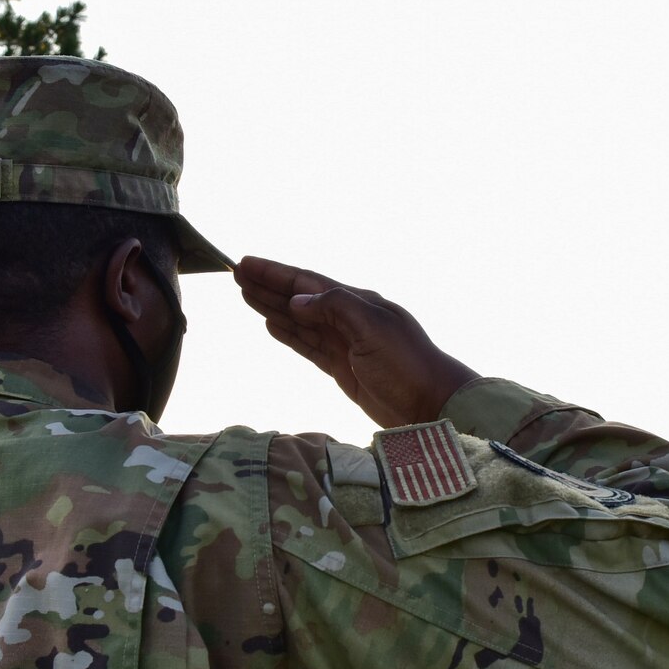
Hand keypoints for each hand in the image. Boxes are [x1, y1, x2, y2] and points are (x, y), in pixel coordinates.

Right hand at [235, 256, 479, 427]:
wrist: (432, 404)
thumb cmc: (408, 364)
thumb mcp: (374, 328)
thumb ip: (335, 308)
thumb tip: (296, 300)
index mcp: (358, 302)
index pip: (308, 282)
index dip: (275, 272)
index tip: (245, 263)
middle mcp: (349, 318)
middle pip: (299, 298)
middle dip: (268, 286)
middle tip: (236, 274)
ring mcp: (345, 343)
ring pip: (300, 321)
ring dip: (273, 307)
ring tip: (245, 295)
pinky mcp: (342, 368)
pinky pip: (308, 345)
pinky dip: (289, 334)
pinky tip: (272, 324)